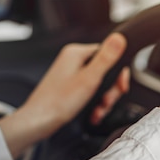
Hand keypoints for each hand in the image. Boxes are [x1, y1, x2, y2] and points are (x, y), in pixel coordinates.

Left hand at [0, 33, 128, 157]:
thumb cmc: (58, 103)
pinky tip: (93, 113)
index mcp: (76, 53)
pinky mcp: (70, 87)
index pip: (108, 54)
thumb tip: (119, 38)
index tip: (121, 87)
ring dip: (103, 100)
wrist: (38, 121)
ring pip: (99, 84)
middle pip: (105, 71)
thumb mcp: (89, 79)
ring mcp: (71, 74)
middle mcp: (73, 61)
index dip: (118, 73)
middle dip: (110, 90)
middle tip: (107, 101)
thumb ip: (106, 58)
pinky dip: (94, 104)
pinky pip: (90, 92)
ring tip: (99, 110)